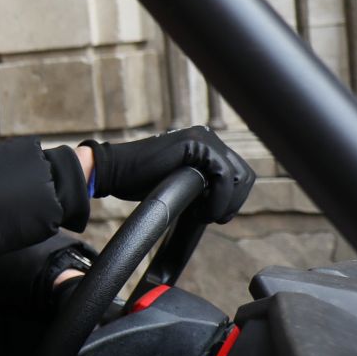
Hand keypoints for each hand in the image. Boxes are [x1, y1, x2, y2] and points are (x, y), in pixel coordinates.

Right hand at [82, 126, 254, 222]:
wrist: (113, 171)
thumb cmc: (139, 180)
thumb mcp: (179, 182)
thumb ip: (201, 185)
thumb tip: (222, 203)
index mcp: (205, 145)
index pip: (238, 174)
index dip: (232, 199)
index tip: (214, 215)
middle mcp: (207, 137)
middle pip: (243, 175)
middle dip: (232, 202)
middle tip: (212, 218)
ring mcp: (203, 138)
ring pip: (237, 177)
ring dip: (225, 202)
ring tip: (204, 215)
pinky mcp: (196, 144)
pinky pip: (223, 176)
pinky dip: (218, 199)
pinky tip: (201, 210)